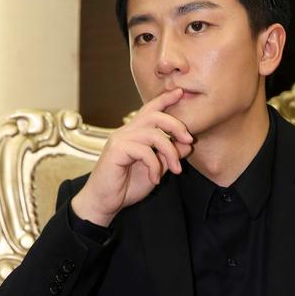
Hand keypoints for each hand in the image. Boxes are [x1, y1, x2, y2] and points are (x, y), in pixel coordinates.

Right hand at [71, 87, 193, 225]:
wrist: (105, 203)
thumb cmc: (127, 186)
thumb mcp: (155, 169)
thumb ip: (168, 155)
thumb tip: (187, 144)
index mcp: (134, 133)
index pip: (150, 110)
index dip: (165, 99)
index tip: (179, 92)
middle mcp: (126, 132)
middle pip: (155, 116)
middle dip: (176, 125)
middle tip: (189, 140)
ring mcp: (120, 139)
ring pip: (154, 135)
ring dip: (170, 153)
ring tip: (175, 170)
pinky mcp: (117, 149)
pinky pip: (145, 151)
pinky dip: (155, 166)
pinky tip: (154, 180)